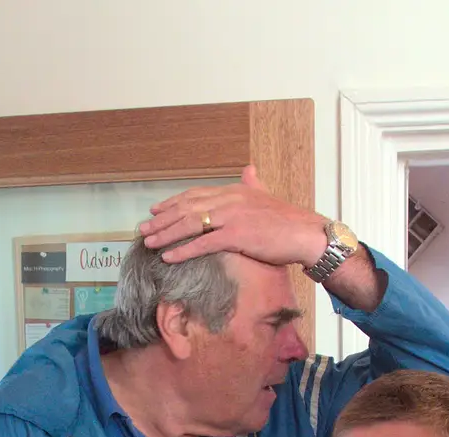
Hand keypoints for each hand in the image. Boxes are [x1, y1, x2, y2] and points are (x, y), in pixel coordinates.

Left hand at [138, 165, 327, 268]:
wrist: (305, 233)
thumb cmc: (287, 220)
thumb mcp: (265, 196)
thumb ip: (253, 183)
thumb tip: (249, 169)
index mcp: (234, 191)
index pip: (195, 195)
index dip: (173, 202)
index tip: (155, 210)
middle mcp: (229, 200)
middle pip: (187, 208)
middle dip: (162, 219)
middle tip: (143, 229)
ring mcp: (231, 217)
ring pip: (190, 224)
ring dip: (166, 234)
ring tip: (149, 243)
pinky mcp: (236, 236)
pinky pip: (203, 244)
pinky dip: (183, 250)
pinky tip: (168, 256)